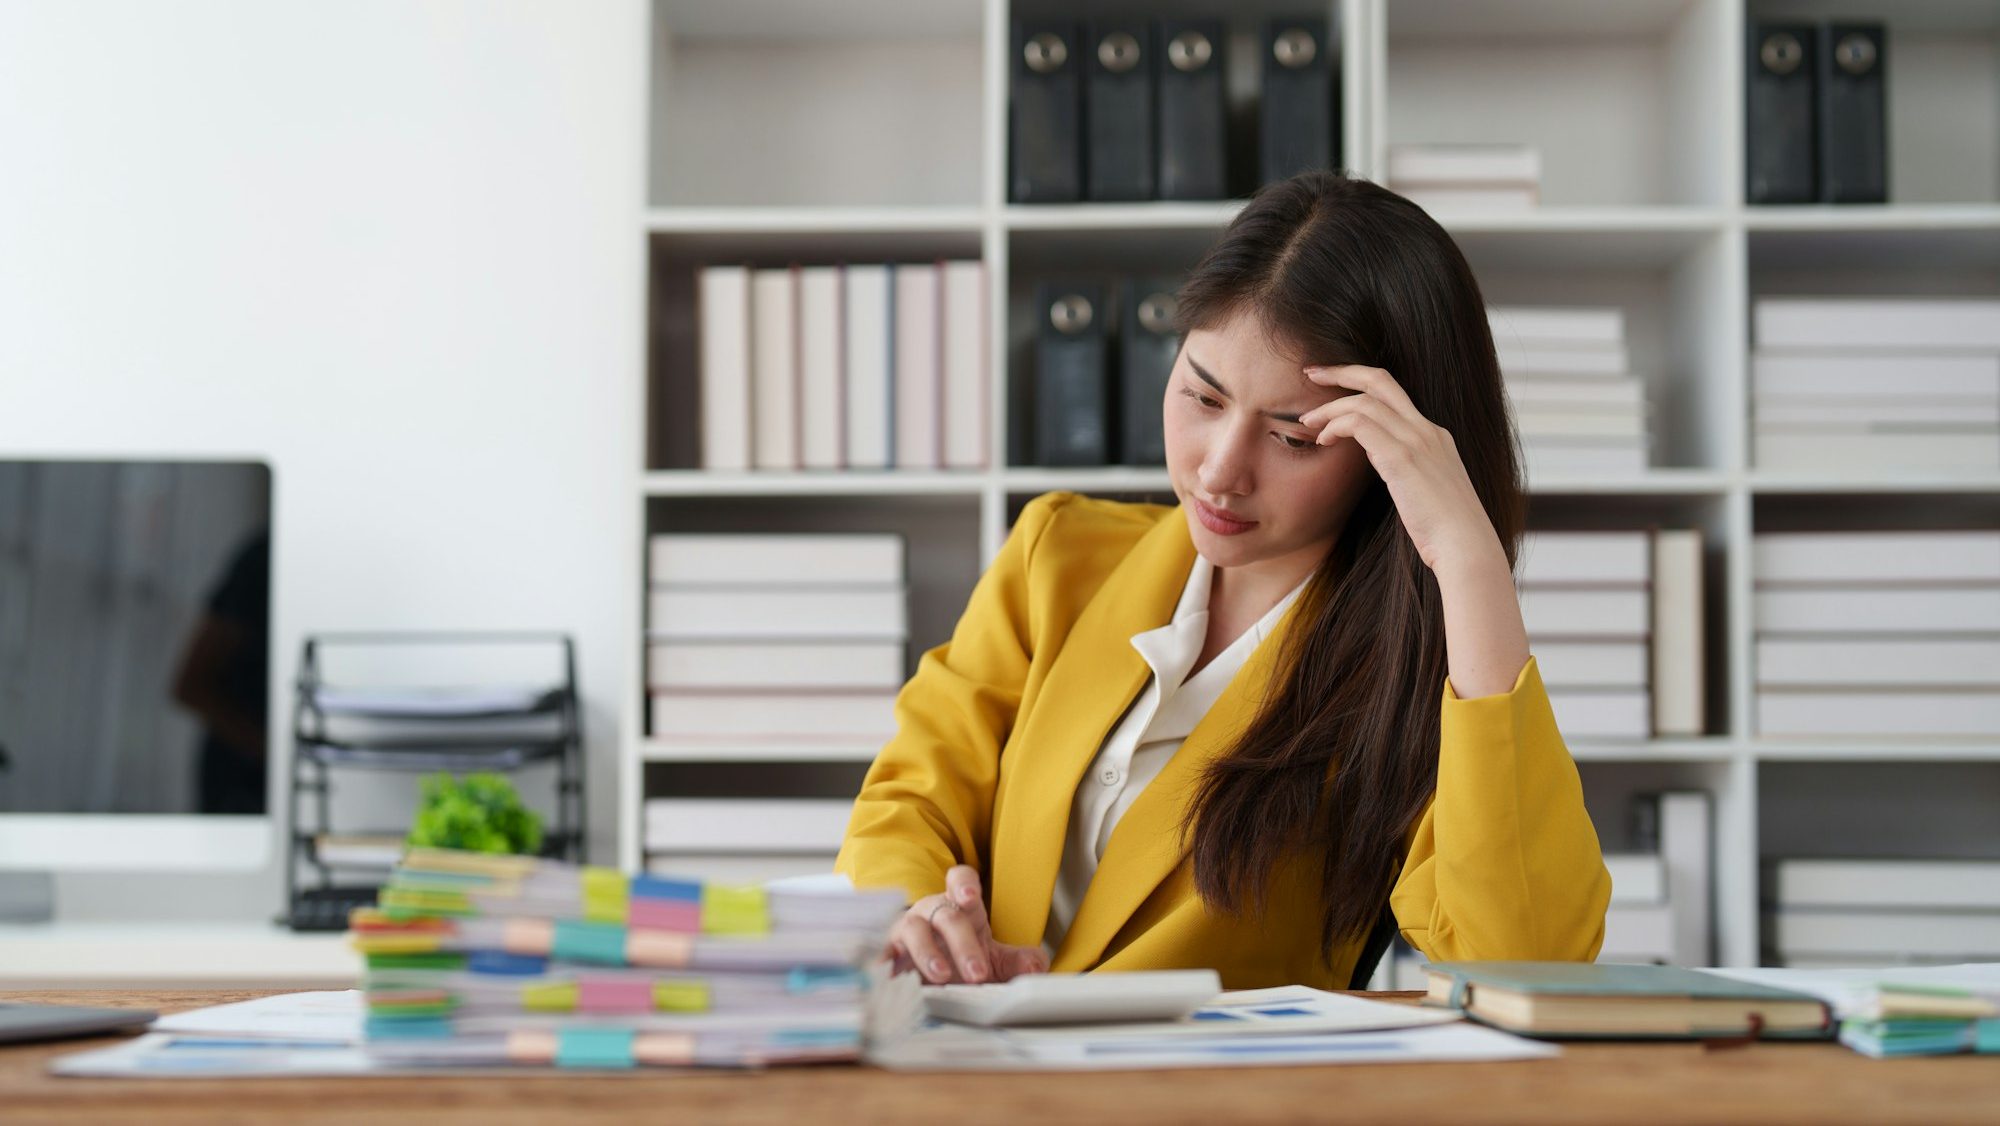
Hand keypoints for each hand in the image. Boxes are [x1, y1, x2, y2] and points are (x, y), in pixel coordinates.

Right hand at [885, 865, 1048, 983]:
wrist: (922, 973)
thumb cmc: (957, 957)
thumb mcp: (991, 959)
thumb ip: (1015, 961)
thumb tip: (1036, 965)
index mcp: (958, 906)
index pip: (960, 881)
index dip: (964, 886)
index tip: (971, 899)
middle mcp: (930, 912)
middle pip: (946, 916)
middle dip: (963, 944)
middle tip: (978, 973)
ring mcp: (906, 930)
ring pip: (913, 931)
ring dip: (928, 953)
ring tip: (942, 976)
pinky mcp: (887, 952)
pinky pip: (883, 954)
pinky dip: (885, 964)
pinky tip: (890, 977)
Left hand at [1297, 364, 1503, 575]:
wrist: (1465, 546)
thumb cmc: (1444, 530)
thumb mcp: (1424, 488)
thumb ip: (1402, 466)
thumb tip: (1377, 456)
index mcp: (1434, 435)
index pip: (1392, 394)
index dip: (1359, 384)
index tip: (1331, 386)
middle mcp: (1427, 430)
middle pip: (1380, 379)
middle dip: (1342, 371)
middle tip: (1311, 373)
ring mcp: (1417, 440)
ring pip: (1363, 400)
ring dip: (1329, 408)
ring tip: (1307, 423)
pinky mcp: (1402, 457)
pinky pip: (1360, 423)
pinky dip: (1335, 426)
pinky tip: (1323, 441)